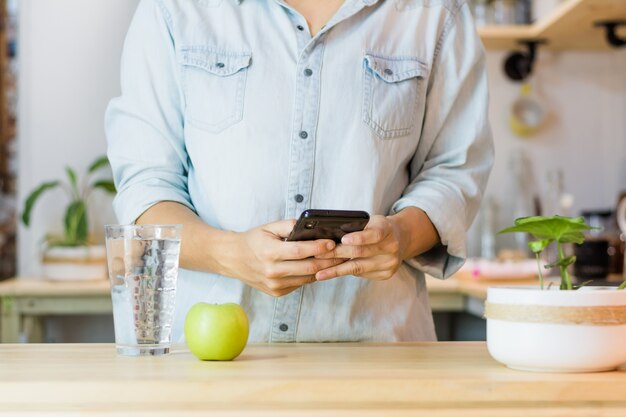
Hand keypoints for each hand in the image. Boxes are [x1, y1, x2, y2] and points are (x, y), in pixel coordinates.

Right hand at [222, 220, 343, 296]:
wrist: (233, 259)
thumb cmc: (253, 240)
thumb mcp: (268, 227)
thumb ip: (290, 226)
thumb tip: (312, 226)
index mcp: (270, 253)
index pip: (301, 251)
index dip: (319, 247)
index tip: (332, 243)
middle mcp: (272, 271)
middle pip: (309, 268)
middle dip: (329, 260)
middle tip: (343, 253)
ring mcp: (275, 285)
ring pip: (307, 278)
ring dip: (324, 270)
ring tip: (337, 260)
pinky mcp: (277, 293)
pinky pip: (300, 284)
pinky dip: (311, 276)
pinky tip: (320, 267)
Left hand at [314, 215, 402, 280]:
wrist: (400, 238)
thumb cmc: (378, 227)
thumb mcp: (371, 221)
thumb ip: (356, 226)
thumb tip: (328, 236)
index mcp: (387, 230)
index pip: (374, 234)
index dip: (358, 237)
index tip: (343, 240)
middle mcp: (391, 248)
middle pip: (360, 253)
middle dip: (337, 254)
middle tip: (318, 256)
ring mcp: (389, 263)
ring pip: (358, 267)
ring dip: (336, 270)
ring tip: (320, 273)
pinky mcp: (386, 274)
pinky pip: (361, 274)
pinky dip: (345, 272)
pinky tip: (332, 273)